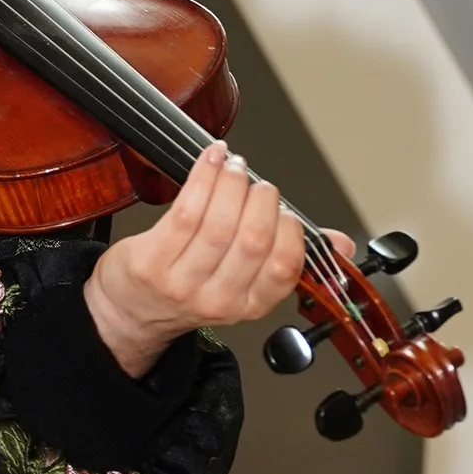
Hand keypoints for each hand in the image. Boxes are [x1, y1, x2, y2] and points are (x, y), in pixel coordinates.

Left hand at [84, 142, 328, 379]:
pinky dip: (203, 177)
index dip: (289, 231)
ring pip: (219, 223)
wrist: (132, 313)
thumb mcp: (245, 284)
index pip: (283, 269)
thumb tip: (340, 244)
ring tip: (234, 167)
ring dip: (231, 183)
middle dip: (262, 199)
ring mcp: (182, 282)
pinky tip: (211, 160)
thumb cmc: (189, 290)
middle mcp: (218, 299)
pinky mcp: (151, 260)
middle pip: (252, 240)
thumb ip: (290, 259)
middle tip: (257, 183)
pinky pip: (185, 210)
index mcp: (249, 305)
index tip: (283, 209)